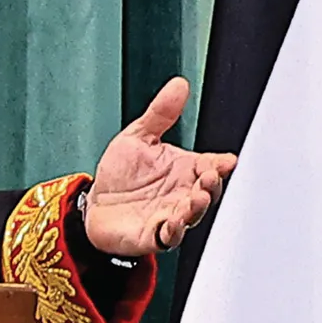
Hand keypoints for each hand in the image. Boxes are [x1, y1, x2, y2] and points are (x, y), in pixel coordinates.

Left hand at [84, 76, 235, 256]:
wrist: (94, 205)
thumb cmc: (121, 174)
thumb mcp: (138, 137)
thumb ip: (160, 113)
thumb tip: (179, 85)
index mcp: (185, 169)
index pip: (212, 165)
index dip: (222, 164)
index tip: (227, 160)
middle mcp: (182, 193)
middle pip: (208, 191)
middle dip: (212, 185)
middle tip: (210, 176)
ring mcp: (170, 215)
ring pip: (192, 215)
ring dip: (197, 208)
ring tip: (196, 197)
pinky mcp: (154, 235)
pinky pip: (168, 237)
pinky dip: (173, 231)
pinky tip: (173, 223)